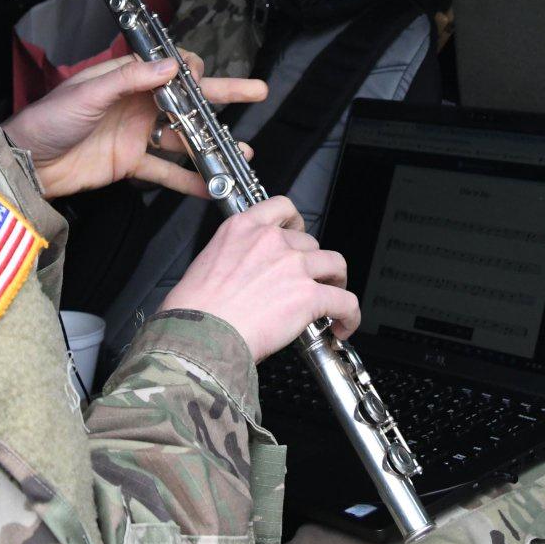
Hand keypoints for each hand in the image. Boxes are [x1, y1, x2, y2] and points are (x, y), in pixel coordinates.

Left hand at [2, 52, 265, 199]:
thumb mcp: (87, 93)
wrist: (26, 163)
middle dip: (223, 95)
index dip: (192, 70)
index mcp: (126, 78)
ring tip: (242, 153)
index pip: (170, 67)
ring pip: (183, 137)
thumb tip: (169, 66)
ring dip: (212, 145)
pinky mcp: (131, 164)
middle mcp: (137, 103)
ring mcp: (137, 134)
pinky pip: (166, 172)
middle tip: (257, 91)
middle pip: (187, 99)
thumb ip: (129, 79)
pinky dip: (188, 180)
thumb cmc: (48, 119)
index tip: (203, 78)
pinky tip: (212, 187)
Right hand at [161, 196, 358, 361]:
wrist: (199, 336)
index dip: (296, 223)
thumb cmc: (195, 310)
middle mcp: (271, 241)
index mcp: (243, 228)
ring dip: (336, 281)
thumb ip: (235, 258)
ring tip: (333, 300)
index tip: (297, 234)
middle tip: (307, 283)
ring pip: (334, 264)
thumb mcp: (207, 263)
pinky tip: (343, 325)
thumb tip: (248, 274)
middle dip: (311, 263)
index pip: (282, 207)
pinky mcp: (309, 295)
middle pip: (310, 242)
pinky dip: (349, 315)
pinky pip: (345, 300)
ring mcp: (293, 266)